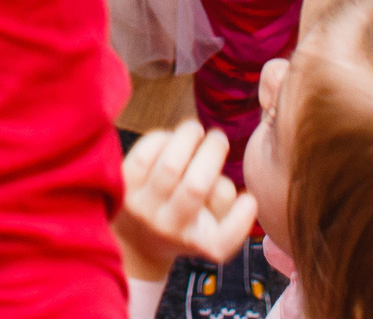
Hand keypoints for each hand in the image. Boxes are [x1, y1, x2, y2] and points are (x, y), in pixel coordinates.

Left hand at [115, 120, 258, 280]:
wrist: (133, 238)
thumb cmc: (183, 222)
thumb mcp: (208, 225)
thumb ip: (222, 200)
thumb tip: (221, 165)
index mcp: (200, 241)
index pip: (221, 241)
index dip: (240, 219)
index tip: (249, 199)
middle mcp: (170, 228)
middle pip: (196, 186)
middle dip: (212, 151)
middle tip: (218, 138)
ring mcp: (143, 208)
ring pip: (170, 164)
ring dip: (188, 137)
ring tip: (195, 130)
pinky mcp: (123, 187)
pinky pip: (144, 154)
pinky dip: (162, 138)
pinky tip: (170, 138)